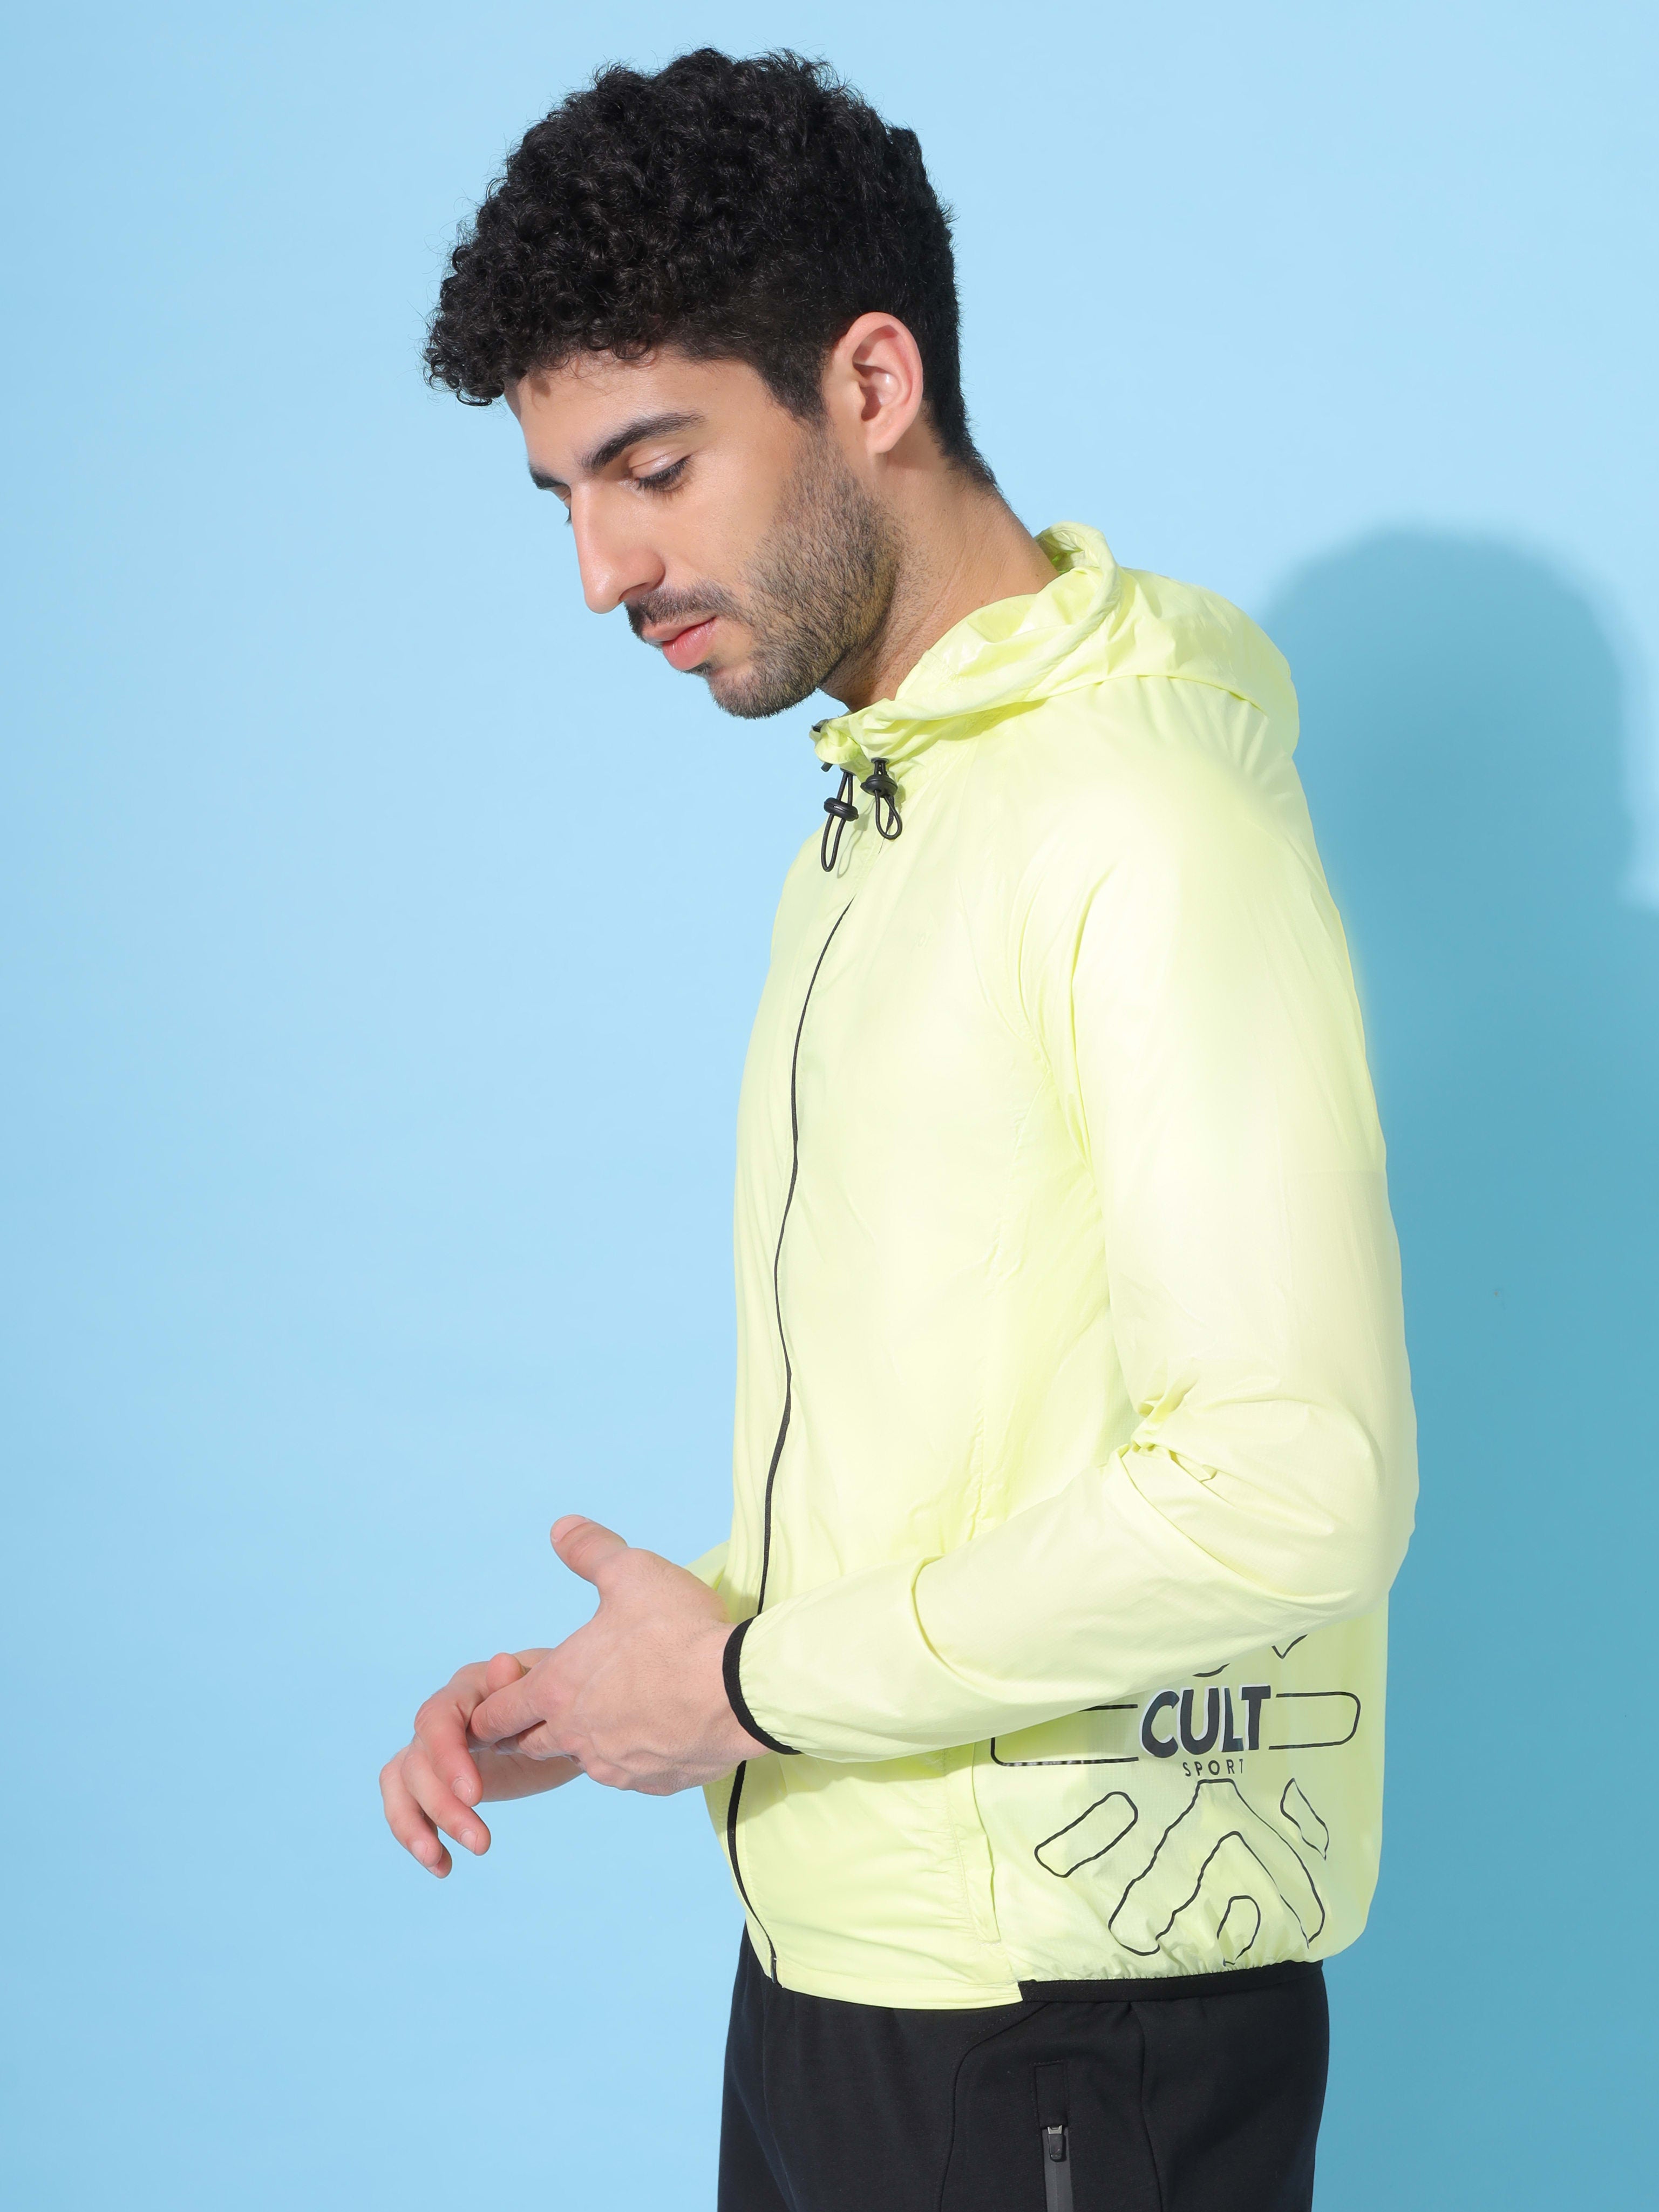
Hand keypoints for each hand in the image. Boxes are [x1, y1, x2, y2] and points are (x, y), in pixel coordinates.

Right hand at [379, 1649, 578, 1876]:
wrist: (563, 1719)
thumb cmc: (560, 1699)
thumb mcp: (550, 1691)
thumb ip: (521, 1684)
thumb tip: (502, 1664)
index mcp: (468, 1688)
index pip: (437, 1719)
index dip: (447, 1758)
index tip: (474, 1797)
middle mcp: (441, 1716)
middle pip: (419, 1761)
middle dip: (444, 1806)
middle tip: (482, 1842)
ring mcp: (431, 1747)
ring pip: (402, 1783)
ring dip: (416, 1826)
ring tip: (444, 1865)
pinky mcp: (431, 1778)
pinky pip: (405, 1803)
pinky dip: (416, 1834)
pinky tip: (442, 1866)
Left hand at [467, 1516, 770, 1795]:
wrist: (737, 1691)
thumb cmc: (677, 1630)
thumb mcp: (631, 1572)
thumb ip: (590, 1551)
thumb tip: (560, 1528)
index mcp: (558, 1688)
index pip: (497, 1712)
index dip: (489, 1709)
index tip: (489, 1709)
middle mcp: (576, 1735)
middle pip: (529, 1745)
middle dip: (525, 1731)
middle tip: (528, 1720)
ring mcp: (614, 1765)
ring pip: (580, 1759)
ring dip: (580, 1742)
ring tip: (596, 1721)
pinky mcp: (651, 1783)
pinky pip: (627, 1773)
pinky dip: (628, 1755)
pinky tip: (647, 1734)